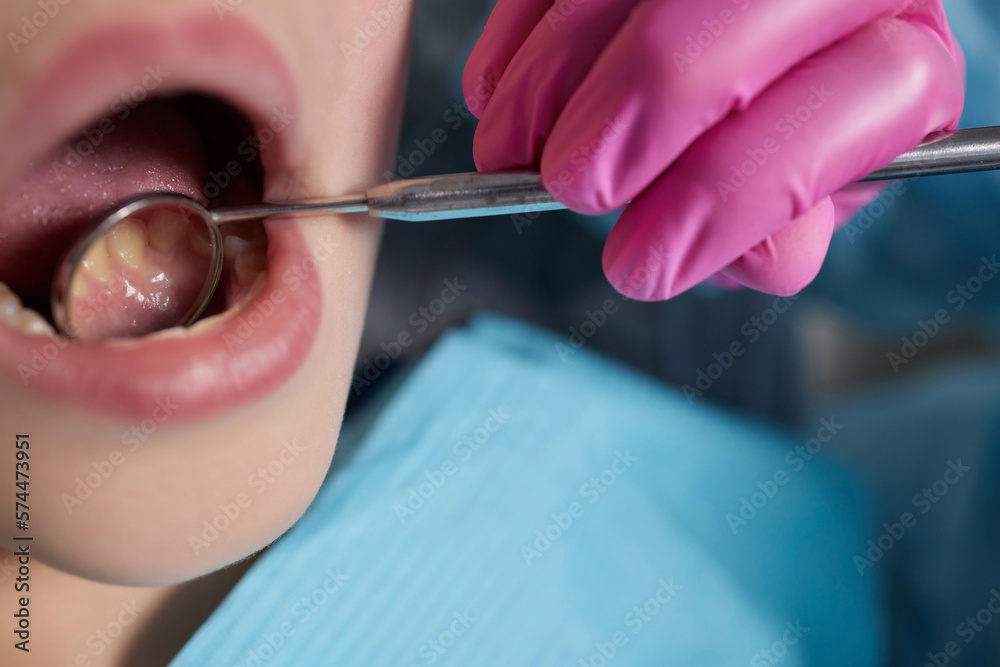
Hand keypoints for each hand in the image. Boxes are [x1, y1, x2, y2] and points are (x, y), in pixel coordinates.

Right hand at [463, 0, 964, 299]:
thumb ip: (779, 230)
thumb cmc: (781, 141)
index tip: (637, 263)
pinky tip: (497, 91)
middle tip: (571, 185)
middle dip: (640, 108)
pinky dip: (520, 30)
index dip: (737, 192)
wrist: (751, 58)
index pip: (861, 99)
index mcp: (896, 58)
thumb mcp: (805, 196)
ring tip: (510, 153)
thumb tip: (718, 259)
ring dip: (552, 76)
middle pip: (740, 13)